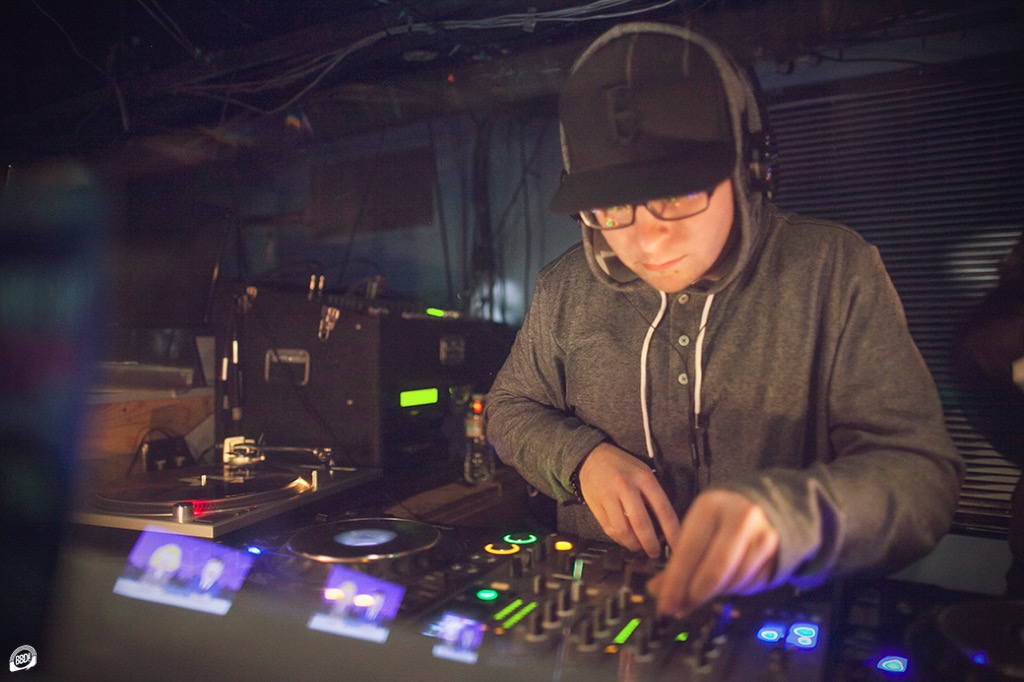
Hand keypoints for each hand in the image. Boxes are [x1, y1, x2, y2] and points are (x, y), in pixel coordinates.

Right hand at [577, 443, 679, 557]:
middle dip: (650, 544)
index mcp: (643, 478)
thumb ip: (653, 495)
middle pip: (641, 524)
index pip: (663, 509)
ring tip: (639, 547)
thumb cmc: (622, 466)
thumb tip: (666, 525)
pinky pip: (609, 530)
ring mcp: (609, 497)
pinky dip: (619, 540)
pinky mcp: (596, 506)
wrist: (593, 457)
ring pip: (623, 531)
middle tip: (655, 552)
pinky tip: (626, 540)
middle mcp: (626, 487)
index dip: (672, 531)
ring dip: (633, 544)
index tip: (678, 544)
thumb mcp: (643, 472)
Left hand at [647, 489, 778, 616]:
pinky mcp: (776, 552)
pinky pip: (750, 584)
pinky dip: (734, 589)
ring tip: (702, 592)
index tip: (665, 604)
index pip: (689, 551)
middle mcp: (740, 518)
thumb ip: (677, 561)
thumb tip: (656, 591)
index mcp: (711, 507)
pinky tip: (725, 582)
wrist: (760, 505)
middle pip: (715, 570)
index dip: (676, 582)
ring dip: (715, 593)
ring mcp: (762, 534)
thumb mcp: (695, 529)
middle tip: (682, 607)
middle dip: (696, 594)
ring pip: (734, 581)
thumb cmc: (719, 519)